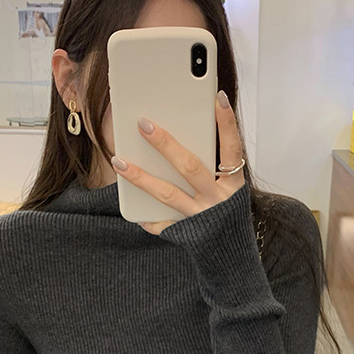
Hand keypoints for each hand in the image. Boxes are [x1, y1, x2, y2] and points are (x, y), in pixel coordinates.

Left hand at [110, 91, 244, 235]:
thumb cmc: (227, 213)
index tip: (217, 97)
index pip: (232, 148)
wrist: (231, 256)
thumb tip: (184, 132)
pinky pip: (162, 224)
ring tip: (119, 161)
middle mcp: (218, 200)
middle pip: (190, 167)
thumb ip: (213, 164)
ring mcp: (201, 218)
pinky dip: (145, 217)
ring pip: (168, 194)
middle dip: (165, 144)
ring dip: (141, 177)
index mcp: (234, 184)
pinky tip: (131, 206)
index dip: (227, 123)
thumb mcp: (230, 187)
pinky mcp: (187, 234)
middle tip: (143, 123)